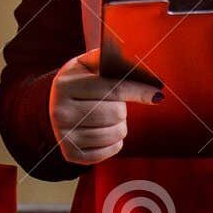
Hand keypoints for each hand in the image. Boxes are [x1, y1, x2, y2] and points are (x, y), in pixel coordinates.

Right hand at [49, 48, 163, 164]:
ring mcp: (64, 135)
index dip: (138, 91)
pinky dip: (114, 143)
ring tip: (111, 119)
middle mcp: (60, 111)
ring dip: (120, 127)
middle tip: (115, 105)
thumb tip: (137, 66)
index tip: (156, 95)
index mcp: (66, 85)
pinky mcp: (71, 153)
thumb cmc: (80, 81)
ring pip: (113, 134)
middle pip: (115, 113)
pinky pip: (107, 152)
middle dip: (123, 109)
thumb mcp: (86, 64)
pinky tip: (106, 132)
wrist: (56, 106)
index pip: (112, 88)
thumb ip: (108, 59)